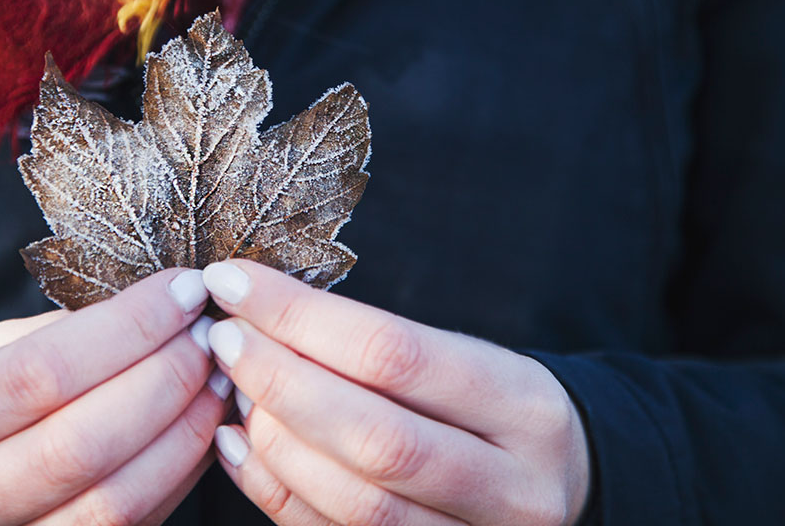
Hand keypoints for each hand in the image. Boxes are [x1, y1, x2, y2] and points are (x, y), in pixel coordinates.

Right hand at [0, 268, 230, 525]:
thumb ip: (49, 337)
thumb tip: (156, 307)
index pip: (36, 373)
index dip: (125, 328)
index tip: (183, 290)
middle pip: (79, 445)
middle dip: (164, 379)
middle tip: (209, 335)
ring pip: (112, 503)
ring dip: (183, 434)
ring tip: (217, 380)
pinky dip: (178, 476)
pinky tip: (201, 429)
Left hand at [202, 260, 590, 525]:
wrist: (560, 487)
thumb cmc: (491, 409)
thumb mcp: (467, 362)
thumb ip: (381, 346)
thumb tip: (263, 310)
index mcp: (524, 406)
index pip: (396, 354)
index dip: (302, 317)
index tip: (236, 281)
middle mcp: (513, 486)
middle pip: (377, 438)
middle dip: (281, 381)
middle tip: (224, 337)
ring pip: (357, 504)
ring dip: (274, 442)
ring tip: (232, 389)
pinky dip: (274, 492)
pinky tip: (237, 446)